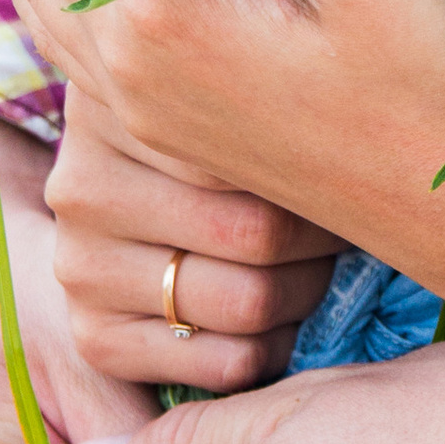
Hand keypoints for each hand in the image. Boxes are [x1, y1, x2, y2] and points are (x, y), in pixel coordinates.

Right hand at [46, 95, 339, 395]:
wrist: (118, 204)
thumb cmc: (205, 135)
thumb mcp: (223, 81)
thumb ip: (271, 82)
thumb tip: (362, 109)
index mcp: (123, 99)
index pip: (255, 144)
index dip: (325, 165)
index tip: (357, 164)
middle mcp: (87, 187)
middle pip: (260, 233)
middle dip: (324, 237)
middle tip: (348, 222)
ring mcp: (82, 268)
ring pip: (251, 303)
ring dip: (307, 290)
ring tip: (314, 263)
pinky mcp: (97, 340)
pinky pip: (229, 362)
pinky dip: (276, 344)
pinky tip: (276, 314)